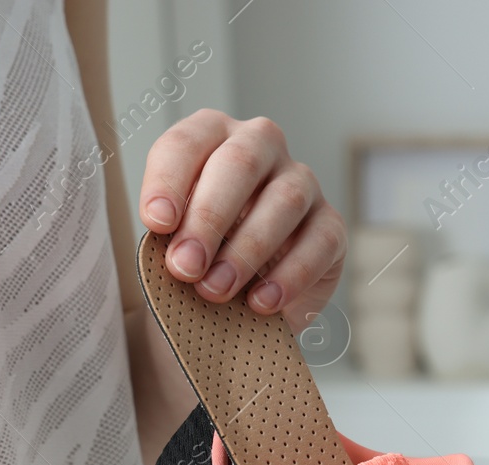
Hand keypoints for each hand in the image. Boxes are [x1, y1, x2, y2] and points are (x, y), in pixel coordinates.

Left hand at [139, 110, 345, 330]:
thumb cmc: (201, 257)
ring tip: (216, 290)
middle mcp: (260, 147)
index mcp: (211, 137)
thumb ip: (171, 236)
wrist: (239, 302)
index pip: (187, 144)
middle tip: (185, 266)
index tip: (157, 224)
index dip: (169, 182)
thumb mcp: (174, 239)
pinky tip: (261, 301)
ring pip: (284, 201)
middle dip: (208, 218)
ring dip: (246, 251)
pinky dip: (290, 276)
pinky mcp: (331, 225)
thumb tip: (180, 253)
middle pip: (239, 164)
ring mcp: (302, 183)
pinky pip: (319, 243)